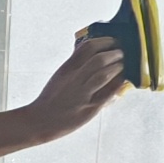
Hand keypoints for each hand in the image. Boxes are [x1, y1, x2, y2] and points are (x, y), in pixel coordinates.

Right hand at [0, 28, 129, 157]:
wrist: (40, 121)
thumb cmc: (52, 98)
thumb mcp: (61, 76)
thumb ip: (76, 65)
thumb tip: (96, 55)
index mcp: (66, 69)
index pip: (88, 47)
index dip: (105, 41)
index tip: (113, 42)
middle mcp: (74, 80)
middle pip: (99, 59)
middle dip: (116, 54)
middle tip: (122, 54)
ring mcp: (82, 94)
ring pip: (105, 74)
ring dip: (119, 68)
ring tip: (123, 67)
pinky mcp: (90, 108)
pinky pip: (109, 93)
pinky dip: (119, 85)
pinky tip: (122, 82)